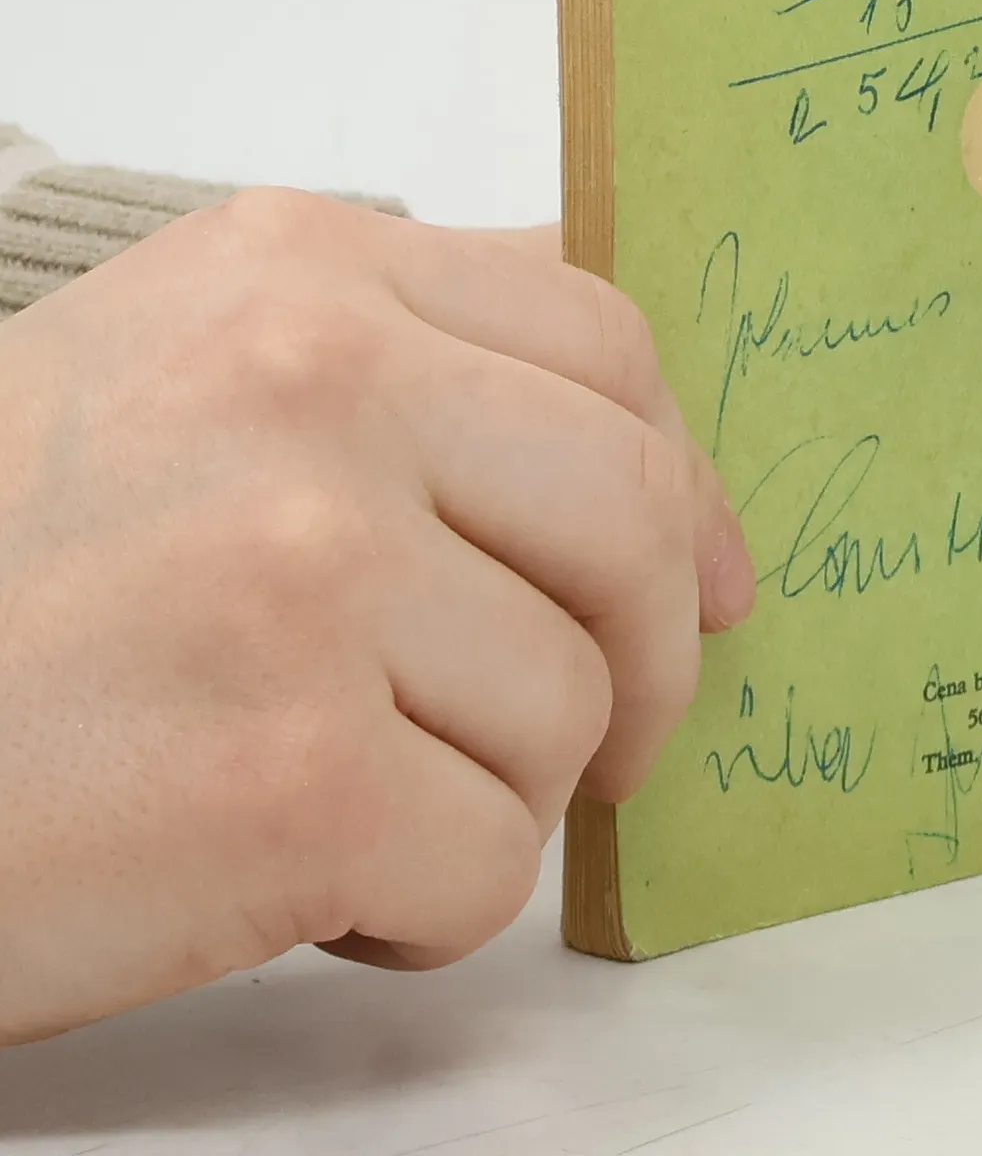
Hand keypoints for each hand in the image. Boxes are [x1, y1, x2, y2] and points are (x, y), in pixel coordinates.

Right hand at [0, 191, 753, 1045]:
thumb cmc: (8, 562)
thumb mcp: (185, 368)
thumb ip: (408, 361)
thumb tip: (644, 441)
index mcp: (300, 275)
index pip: (601, 343)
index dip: (687, 476)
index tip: (714, 576)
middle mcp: (312, 388)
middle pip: (631, 510)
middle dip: (657, 645)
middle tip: (620, 730)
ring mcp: (304, 574)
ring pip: (569, 702)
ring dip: (499, 786)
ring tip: (358, 796)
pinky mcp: (287, 774)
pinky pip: (491, 855)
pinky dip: (429, 904)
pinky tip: (318, 886)